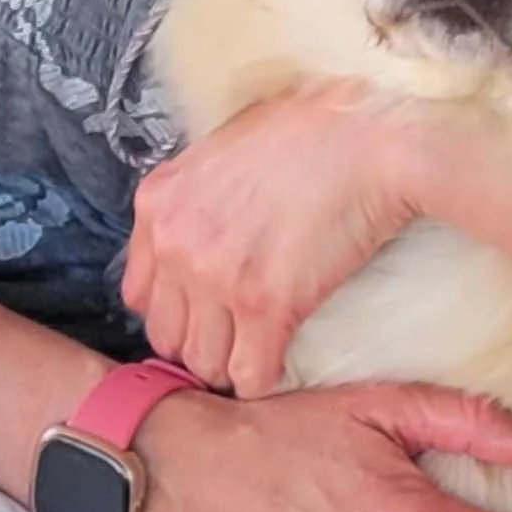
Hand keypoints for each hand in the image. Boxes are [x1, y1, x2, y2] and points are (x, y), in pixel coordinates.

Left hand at [122, 85, 420, 397]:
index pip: (140, 293)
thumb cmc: (311, 133)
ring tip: (258, 353)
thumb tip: (197, 230)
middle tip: (234, 339)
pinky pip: (249, 374)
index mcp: (159, 202)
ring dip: (230, 365)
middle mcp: (176, 242)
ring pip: (202, 362)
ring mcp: (215, 275)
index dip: (176, 309)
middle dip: (200, 342)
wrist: (371, 139)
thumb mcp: (224, 147)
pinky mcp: (264, 303)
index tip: (204, 313)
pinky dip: (263, 378)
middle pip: (166, 334)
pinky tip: (280, 363)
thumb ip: (195, 193)